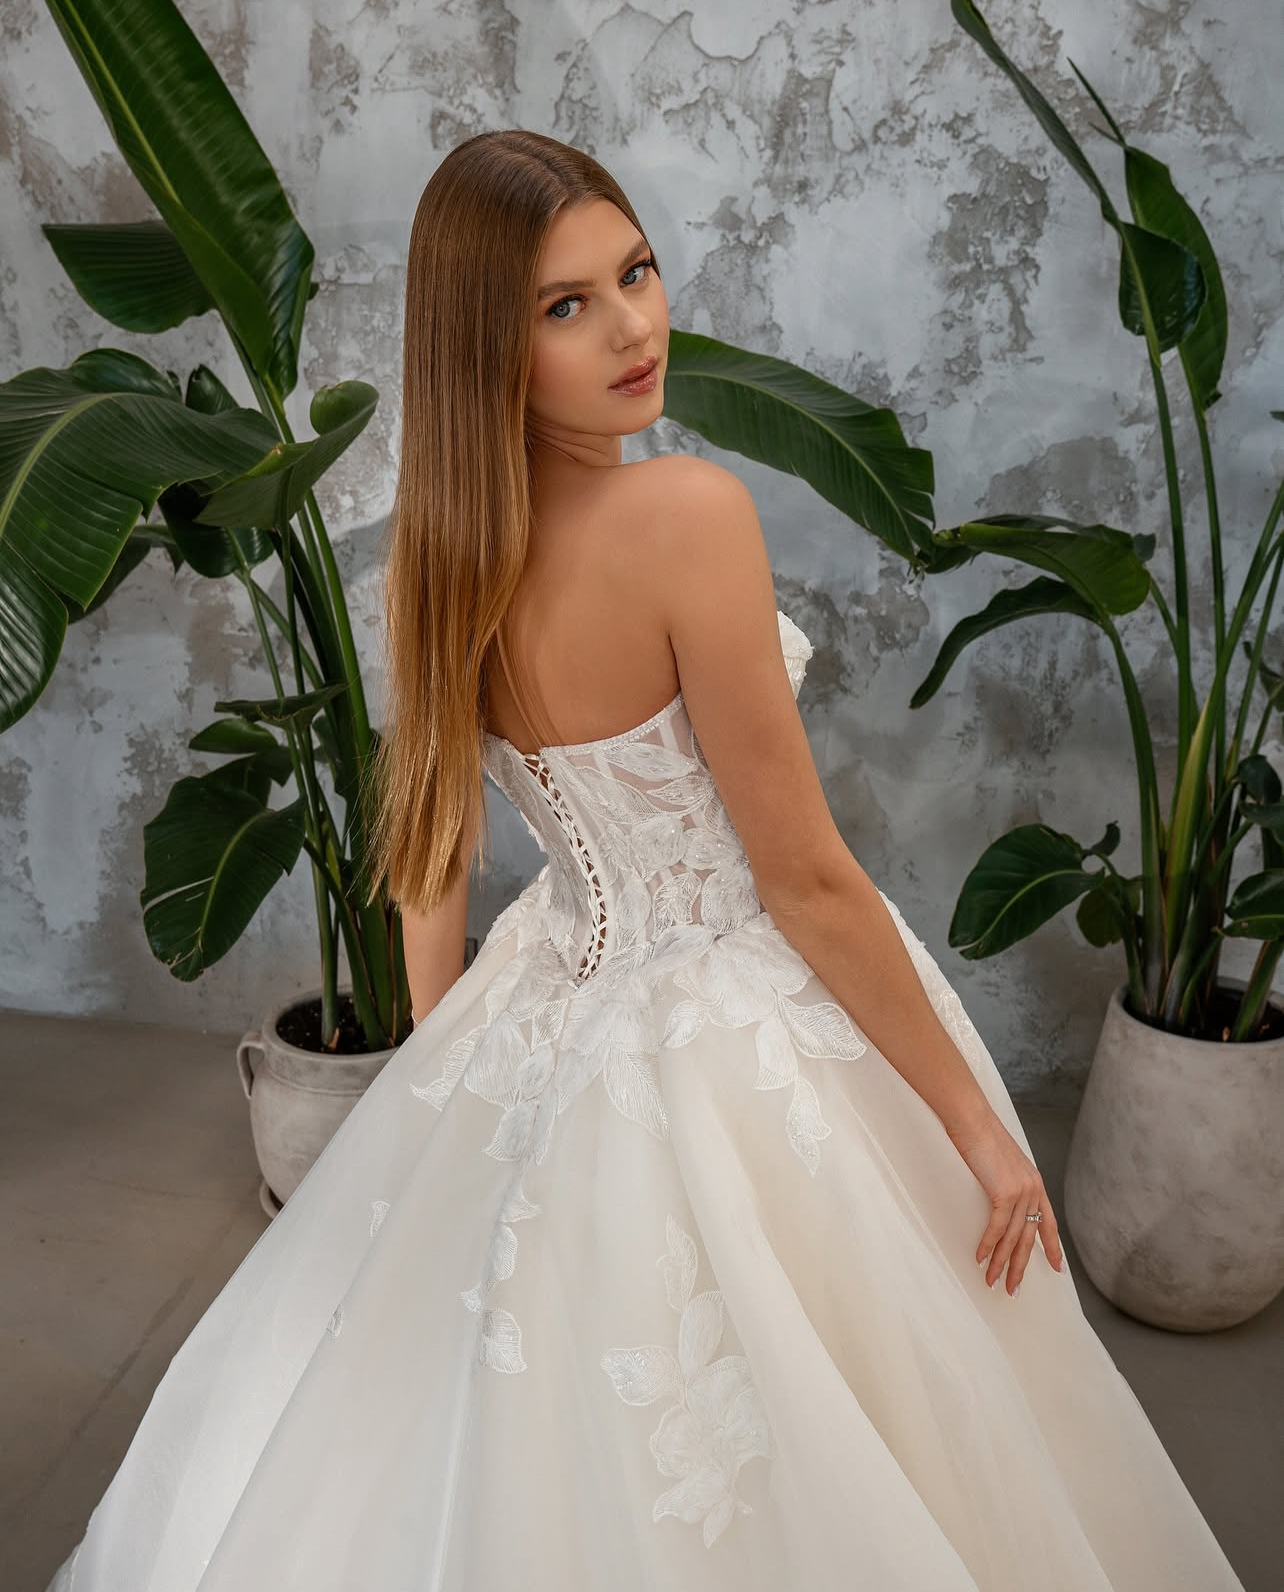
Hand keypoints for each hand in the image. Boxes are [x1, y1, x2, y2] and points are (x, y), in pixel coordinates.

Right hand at [945, 1109, 1065, 1293]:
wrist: (971, 1117)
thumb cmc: (979, 1134)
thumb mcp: (1000, 1160)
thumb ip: (1005, 1179)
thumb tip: (998, 1195)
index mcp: (1034, 1182)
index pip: (1048, 1222)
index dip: (1053, 1247)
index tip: (1058, 1269)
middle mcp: (1032, 1189)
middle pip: (1029, 1238)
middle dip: (1021, 1267)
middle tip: (1013, 1290)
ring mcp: (1021, 1191)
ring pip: (1012, 1238)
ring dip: (1001, 1264)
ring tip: (992, 1282)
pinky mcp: (1004, 1192)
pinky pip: (997, 1228)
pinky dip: (989, 1246)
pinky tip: (981, 1259)